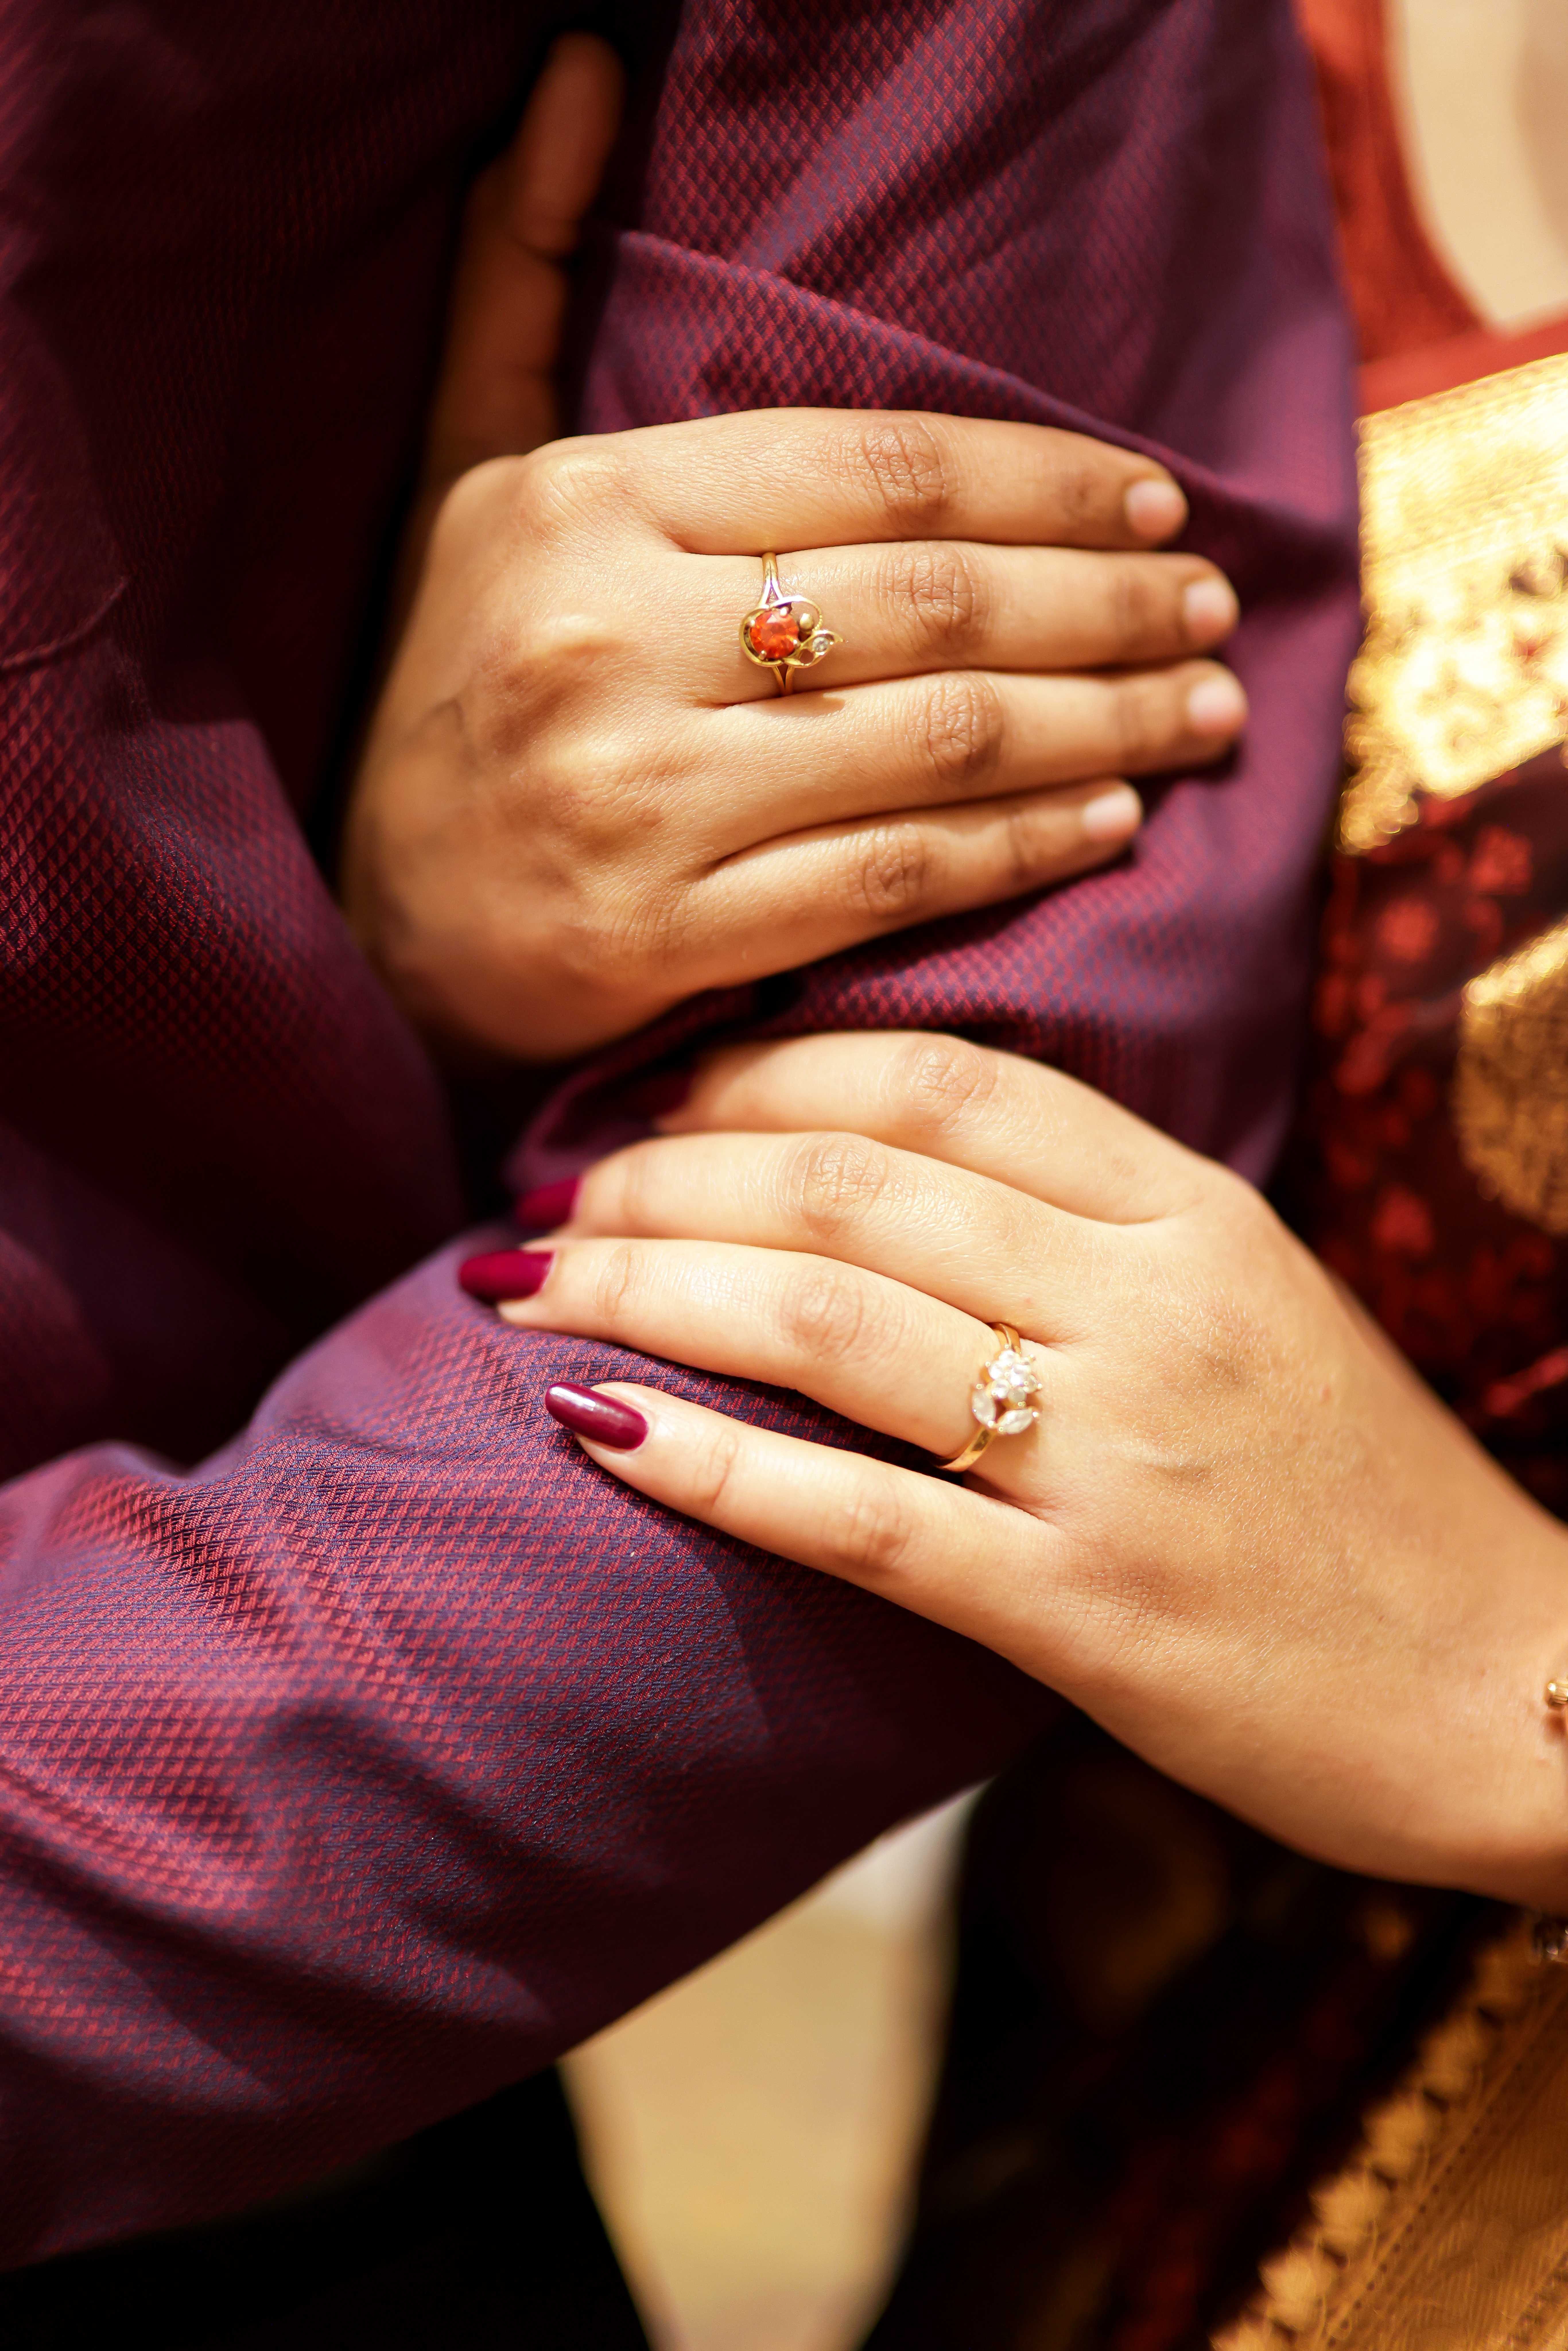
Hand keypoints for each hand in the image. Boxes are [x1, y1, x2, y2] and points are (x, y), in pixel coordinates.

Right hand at [345, 80, 1246, 1060]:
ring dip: (1104, 723)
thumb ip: (522, 280)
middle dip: (1109, 607)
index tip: (1157, 502)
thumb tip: (575, 72)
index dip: (1046, 482)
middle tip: (1213, 609)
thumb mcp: (468, 472)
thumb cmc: (453, 684)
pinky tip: (1114, 818)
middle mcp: (613, 646)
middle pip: (937, 605)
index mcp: (587, 512)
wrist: (371, 927)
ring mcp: (642, 799)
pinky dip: (1026, 847)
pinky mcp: (667, 935)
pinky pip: (897, 878)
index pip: (879, 470)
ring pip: (940, 743)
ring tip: (1202, 710)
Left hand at [475, 1034, 1567, 1909]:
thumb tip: (884, 1178)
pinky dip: (707, 1465)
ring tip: (531, 1288)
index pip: (942, 1082)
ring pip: (827, 1326)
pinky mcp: (1088, 1614)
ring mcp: (1119, 1461)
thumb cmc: (1362, 1497)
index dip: (767, 1069)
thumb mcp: (1253, 1307)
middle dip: (663, 1176)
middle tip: (554, 1198)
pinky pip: (858, 1518)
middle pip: (848, 1186)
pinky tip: (591, 1428)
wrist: (1512, 1686)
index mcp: (1195, 1218)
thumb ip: (1093, 1230)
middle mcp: (1150, 1310)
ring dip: (647, 1292)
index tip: (660, 1094)